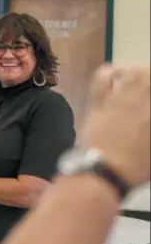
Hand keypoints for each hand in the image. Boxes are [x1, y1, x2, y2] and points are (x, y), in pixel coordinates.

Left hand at [79, 64, 149, 187]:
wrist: (103, 172)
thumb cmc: (137, 168)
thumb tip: (149, 121)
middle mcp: (142, 102)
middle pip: (150, 77)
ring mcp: (119, 99)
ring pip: (135, 73)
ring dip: (143, 71)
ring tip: (145, 75)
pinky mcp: (99, 102)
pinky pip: (102, 78)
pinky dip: (110, 71)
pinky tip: (117, 71)